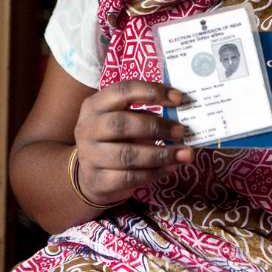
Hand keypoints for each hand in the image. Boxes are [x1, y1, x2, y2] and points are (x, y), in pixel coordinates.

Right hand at [73, 81, 193, 205]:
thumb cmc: (114, 140)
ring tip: (184, 153)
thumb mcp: (122, 119)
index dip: (152, 92)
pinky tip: (170, 168)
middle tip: (181, 131)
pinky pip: (129, 177)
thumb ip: (145, 113)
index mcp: (95, 105)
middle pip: (123, 124)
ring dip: (160, 154)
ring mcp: (90, 156)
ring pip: (127, 155)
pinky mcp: (97, 180)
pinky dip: (154, 173)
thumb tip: (180, 113)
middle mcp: (88, 128)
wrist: (90, 176)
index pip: (123, 91)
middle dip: (157, 127)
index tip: (178, 98)